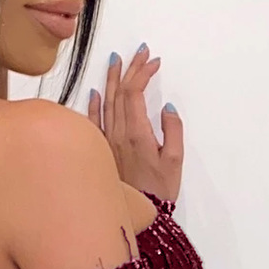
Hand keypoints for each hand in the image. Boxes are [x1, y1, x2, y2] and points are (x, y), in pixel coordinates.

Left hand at [87, 43, 183, 202]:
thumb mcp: (175, 160)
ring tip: (116, 60)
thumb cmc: (158, 191)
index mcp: (136, 133)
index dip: (143, 73)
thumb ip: (173, 130)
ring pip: (105, 103)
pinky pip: (93, 123)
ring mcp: (106, 142)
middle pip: (120, 92)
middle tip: (139, 52)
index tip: (154, 61)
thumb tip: (167, 108)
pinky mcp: (101, 151)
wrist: (138, 216)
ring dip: (111, 80)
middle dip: (130, 69)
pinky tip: (95, 92)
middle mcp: (117, 134)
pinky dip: (93, 105)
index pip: (135, 92)